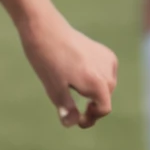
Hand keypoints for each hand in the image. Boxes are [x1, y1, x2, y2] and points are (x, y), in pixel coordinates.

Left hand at [18, 10, 117, 129]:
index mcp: (96, 81)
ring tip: (74, 88)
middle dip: (92, 105)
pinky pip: (105, 71)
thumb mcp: (53, 87)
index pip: (104, 109)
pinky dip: (96, 77)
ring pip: (106, 84)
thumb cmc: (46, 58)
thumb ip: (66, 107)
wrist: (43, 26)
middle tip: (73, 107)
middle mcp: (106, 69)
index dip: (91, 118)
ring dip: (94, 91)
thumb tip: (72, 123)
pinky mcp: (100, 49)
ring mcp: (105, 57)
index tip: (78, 120)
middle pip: (105, 97)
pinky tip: (80, 74)